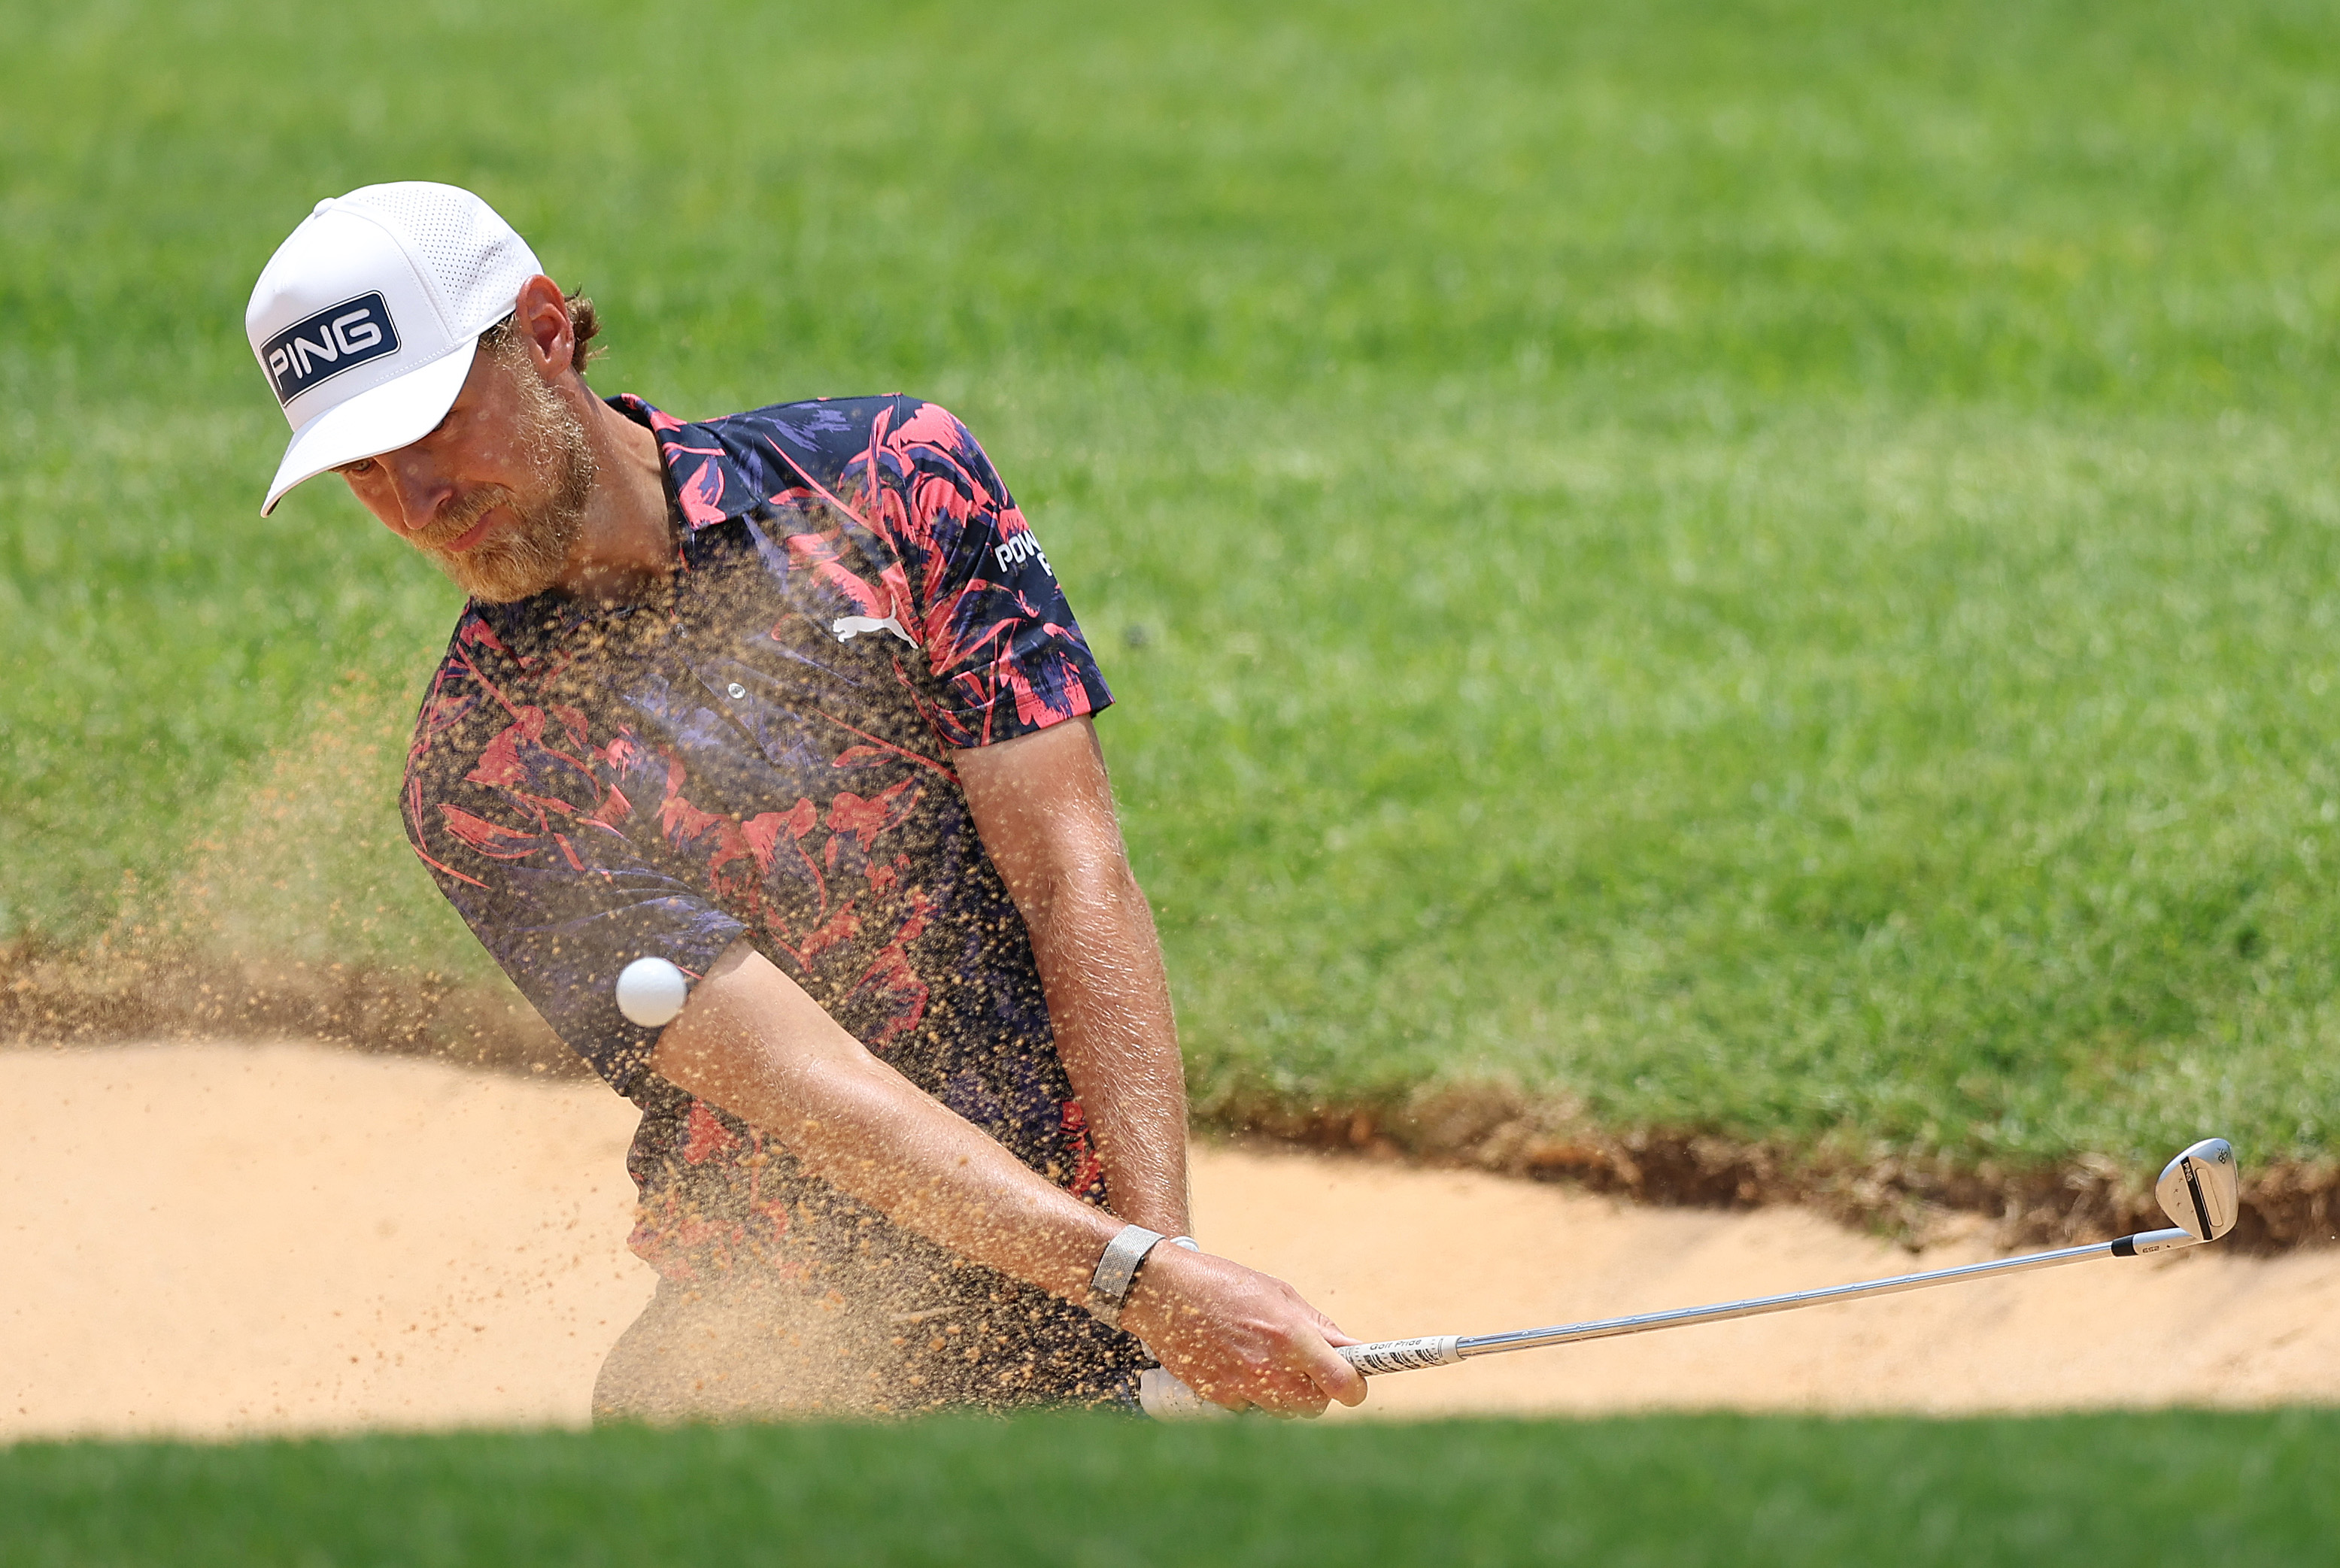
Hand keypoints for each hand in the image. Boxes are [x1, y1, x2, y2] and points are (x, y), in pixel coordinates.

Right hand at [1117, 1246, 1367, 1415]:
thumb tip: (1352, 1348)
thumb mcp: (1278, 1293)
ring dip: (1283, 1394)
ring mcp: (1240, 1385)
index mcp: (1290, 1336)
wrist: (1161, 1291)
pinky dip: (1250, 1394)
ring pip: (1282, 1411)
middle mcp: (1268, 1366)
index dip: (1354, 1387)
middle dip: (1315, 1390)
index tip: (1354, 1383)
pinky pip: (1248, 1408)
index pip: (1341, 1383)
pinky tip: (1235, 1364)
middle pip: (1313, 1405)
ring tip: (1265, 1361)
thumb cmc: (1224, 1283)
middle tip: (1303, 1368)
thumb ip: (1317, 1326)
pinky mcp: (1216, 1396)